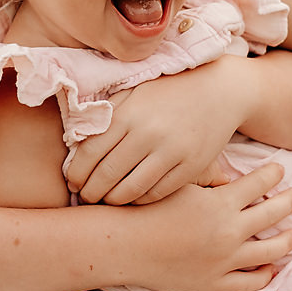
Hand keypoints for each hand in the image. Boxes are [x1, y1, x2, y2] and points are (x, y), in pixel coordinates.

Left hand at [65, 58, 251, 204]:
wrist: (219, 90)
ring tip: (106, 200)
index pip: (90, 152)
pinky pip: (157, 193)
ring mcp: (171, 152)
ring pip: (131, 190)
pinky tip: (132, 197)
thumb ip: (108, 114)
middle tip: (85, 196)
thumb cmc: (168, 91)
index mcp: (128, 114)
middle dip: (90, 191)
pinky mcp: (191, 167)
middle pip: (107, 175)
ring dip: (112, 201)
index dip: (76, 172)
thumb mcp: (134, 92)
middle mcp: (148, 134)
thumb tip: (76, 141)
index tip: (72, 181)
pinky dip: (139, 200)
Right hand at [124, 162, 291, 290]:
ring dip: (287, 239)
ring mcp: (225, 262)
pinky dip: (266, 274)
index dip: (272, 173)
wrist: (125, 245)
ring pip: (271, 251)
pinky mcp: (216, 283)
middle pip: (273, 215)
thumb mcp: (178, 183)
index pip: (259, 183)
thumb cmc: (146, 208)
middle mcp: (229, 233)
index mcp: (220, 203)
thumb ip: (208, 178)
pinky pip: (252, 282)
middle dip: (289, 201)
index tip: (279, 168)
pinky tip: (271, 267)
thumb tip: (230, 178)